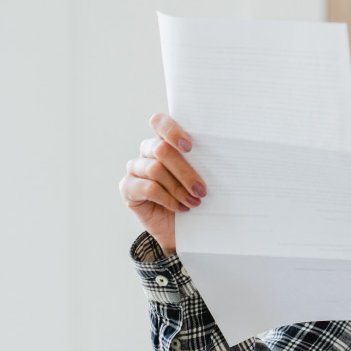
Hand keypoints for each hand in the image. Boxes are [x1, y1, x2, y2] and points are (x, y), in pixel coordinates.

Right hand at [118, 113, 207, 255]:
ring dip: (179, 188)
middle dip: (185, 171)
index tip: (190, 147)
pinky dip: (167, 199)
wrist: (183, 228)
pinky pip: (148, 188)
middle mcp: (147, 152)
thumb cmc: (194, 197)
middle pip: (161, 150)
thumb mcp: (201, 178)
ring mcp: (135, 169)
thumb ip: (202, 162)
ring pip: (155, 169)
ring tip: (195, 202)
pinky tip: (180, 208)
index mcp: (164, 141)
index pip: (159, 122)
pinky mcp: (128, 188)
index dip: (172, 131)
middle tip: (202, 190)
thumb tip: (222, 153)